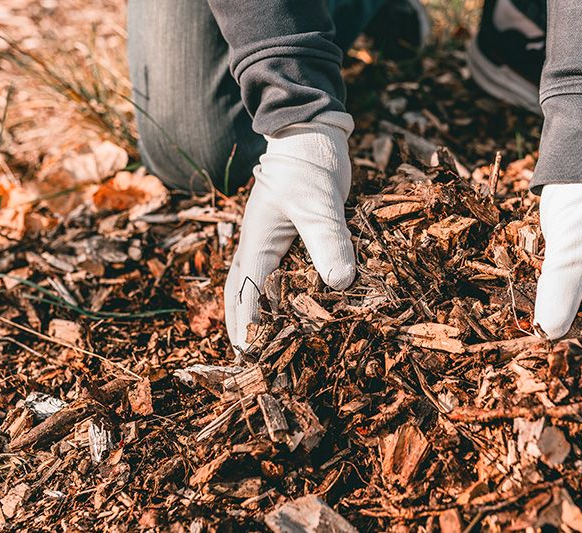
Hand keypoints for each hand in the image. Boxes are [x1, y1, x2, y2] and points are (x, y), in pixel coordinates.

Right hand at [224, 112, 356, 352]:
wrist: (311, 135)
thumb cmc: (307, 167)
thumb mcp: (318, 204)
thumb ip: (327, 241)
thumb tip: (340, 284)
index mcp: (256, 244)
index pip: (247, 295)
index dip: (248, 329)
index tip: (252, 360)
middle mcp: (258, 246)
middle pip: (242, 294)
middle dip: (243, 328)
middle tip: (250, 361)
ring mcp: (272, 242)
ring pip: (257, 285)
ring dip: (259, 313)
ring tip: (267, 343)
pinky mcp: (291, 237)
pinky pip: (280, 273)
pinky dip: (282, 294)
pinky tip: (298, 307)